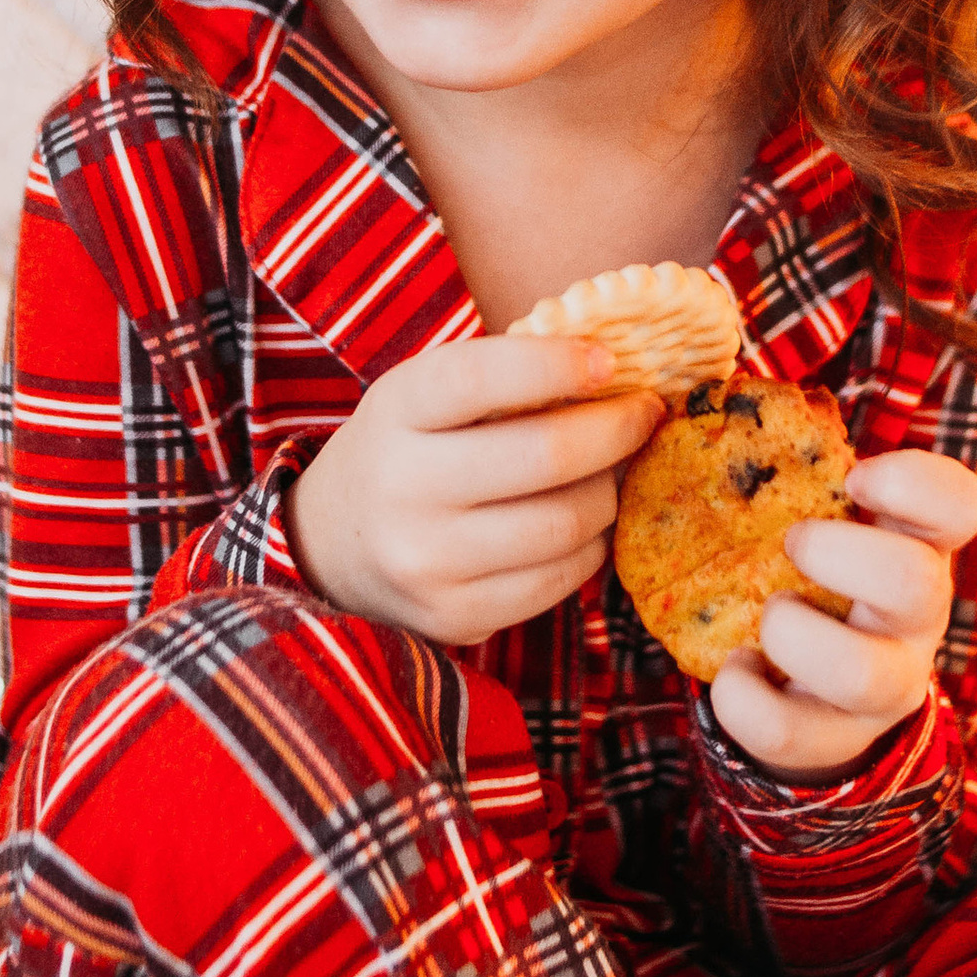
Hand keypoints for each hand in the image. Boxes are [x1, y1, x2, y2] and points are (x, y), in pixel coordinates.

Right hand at [286, 338, 662, 648]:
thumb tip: (615, 369)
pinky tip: (585, 523)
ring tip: (614, 471)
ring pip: (565, 523)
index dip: (554, 364)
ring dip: (610, 491)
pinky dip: (591, 546)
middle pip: (544, 457)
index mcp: (394, 413)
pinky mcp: (456, 617)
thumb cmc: (405, 451)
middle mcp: (403, 489)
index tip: (607, 359)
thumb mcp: (422, 396)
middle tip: (644, 413)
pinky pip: (560, 580)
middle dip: (616, 430)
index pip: (478, 377)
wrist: (332, 546)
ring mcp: (427, 562)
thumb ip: (500, 377)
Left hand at [708, 447, 976, 782]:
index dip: (916, 484)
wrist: (804, 697)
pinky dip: (742, 695)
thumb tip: (695, 399)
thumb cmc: (808, 580)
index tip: (856, 476)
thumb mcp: (819, 520)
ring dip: (796, 635)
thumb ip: (790, 471)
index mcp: (914, 546)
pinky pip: (786, 727)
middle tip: (792, 543)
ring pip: (864, 673)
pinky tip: (735, 669)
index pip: (961, 506)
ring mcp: (882, 685)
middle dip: (844, 556)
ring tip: (765, 616)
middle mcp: (914, 618)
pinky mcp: (832, 739)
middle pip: (919, 585)